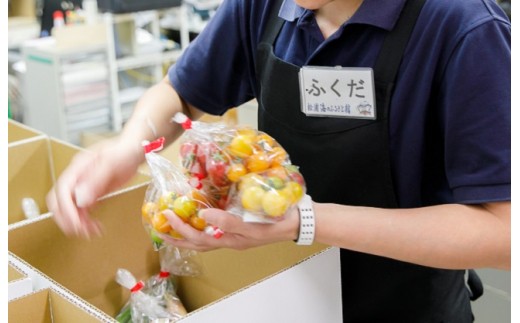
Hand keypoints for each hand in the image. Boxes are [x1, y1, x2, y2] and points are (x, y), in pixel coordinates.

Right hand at [46, 137, 142, 237]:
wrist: (135, 150)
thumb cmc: (124, 151)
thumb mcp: (112, 162)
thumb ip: (96, 179)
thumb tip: (81, 198)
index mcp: (78, 168)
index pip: (62, 190)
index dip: (66, 208)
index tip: (75, 222)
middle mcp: (78, 178)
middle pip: (61, 202)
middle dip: (67, 218)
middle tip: (80, 231)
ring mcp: (85, 187)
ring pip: (72, 209)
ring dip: (78, 223)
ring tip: (91, 232)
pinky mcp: (94, 194)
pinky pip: (84, 211)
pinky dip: (87, 221)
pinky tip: (95, 227)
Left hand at [159, 207, 299, 251]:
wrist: (294, 223)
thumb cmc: (274, 224)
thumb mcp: (251, 226)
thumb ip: (227, 221)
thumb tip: (202, 214)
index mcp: (228, 241)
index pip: (197, 237)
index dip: (180, 228)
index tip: (166, 214)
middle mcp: (227, 239)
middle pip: (196, 243)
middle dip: (176, 237)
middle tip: (159, 228)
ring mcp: (232, 234)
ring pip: (203, 237)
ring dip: (186, 232)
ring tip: (172, 224)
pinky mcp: (237, 225)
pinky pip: (213, 228)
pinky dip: (201, 224)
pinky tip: (198, 215)